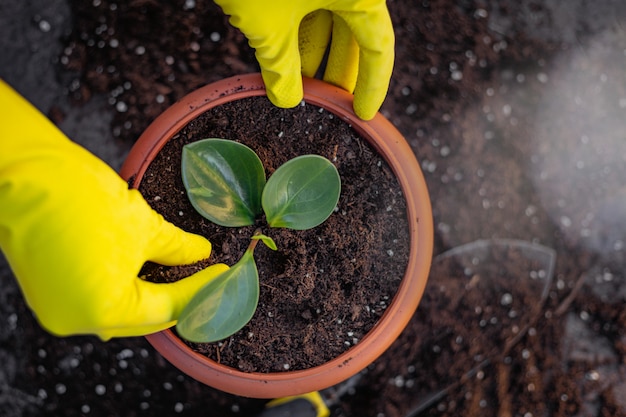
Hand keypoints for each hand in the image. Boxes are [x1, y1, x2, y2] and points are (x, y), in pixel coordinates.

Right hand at [0, 80, 228, 339]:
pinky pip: (98, 300)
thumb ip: (177, 247)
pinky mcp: (48, 293)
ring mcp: (58, 310)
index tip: (224, 273)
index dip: (200, 289)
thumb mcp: (142, 224)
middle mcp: (77, 320)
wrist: (19, 171)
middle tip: (207, 280)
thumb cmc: (79, 196)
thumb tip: (200, 253)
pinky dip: (124, 290)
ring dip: (151, 297)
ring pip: (120, 312)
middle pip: (144, 318)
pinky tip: (145, 274)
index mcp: (104, 309)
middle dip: (178, 300)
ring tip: (182, 278)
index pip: (168, 308)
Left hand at [214, 0, 394, 119]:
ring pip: (328, 22)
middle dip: (336, 73)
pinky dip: (297, 33)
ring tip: (296, 88)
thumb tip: (287, 100)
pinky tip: (283, 60)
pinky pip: (308, 8)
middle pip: (354, 36)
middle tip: (326, 107)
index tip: (363, 114)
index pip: (378, 47)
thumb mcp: (266, 29)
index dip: (372, 86)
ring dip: (312, 56)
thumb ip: (281, 69)